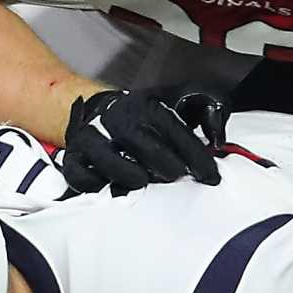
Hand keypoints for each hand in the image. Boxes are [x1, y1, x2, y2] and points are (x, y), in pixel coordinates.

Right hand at [56, 88, 223, 194]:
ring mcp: (92, 136)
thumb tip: (219, 136)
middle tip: (179, 178)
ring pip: (107, 157)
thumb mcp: (176, 106)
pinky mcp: (73, 156)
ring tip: (144, 181)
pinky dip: (94, 183)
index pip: (173, 129)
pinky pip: (79, 174)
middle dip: (165, 164)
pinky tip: (109, 186)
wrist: (97, 109)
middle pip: (141, 141)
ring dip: (128, 173)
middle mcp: (117, 118)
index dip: (194, 154)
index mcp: (145, 106)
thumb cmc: (143, 118)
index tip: (211, 175)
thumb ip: (204, 115)